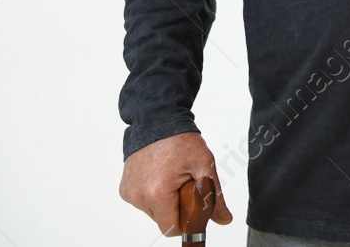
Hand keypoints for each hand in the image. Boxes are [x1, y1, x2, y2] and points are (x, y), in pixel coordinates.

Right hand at [119, 131, 233, 235]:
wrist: (157, 120)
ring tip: (172, 177)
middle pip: (163, 220)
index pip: (171, 228)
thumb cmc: (180, 140)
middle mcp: (139, 196)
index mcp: (157, 194)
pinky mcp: (125, 188)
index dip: (186, 221)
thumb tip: (224, 219)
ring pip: (153, 211)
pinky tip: (160, 176)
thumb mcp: (204, 165)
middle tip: (184, 184)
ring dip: (165, 201)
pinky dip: (153, 194)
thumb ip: (214, 195)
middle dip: (176, 207)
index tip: (192, 205)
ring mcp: (129, 192)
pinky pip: (143, 201)